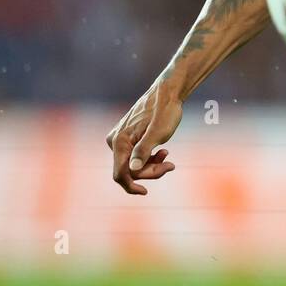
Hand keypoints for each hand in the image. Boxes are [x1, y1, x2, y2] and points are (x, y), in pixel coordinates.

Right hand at [107, 76, 183, 194]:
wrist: (167, 93)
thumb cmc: (165, 111)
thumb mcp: (158, 133)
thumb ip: (144, 151)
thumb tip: (133, 169)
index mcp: (120, 141)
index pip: (120, 174)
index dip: (131, 186)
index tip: (145, 192)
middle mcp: (115, 141)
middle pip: (129, 170)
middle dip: (150, 171)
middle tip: (170, 165)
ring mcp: (120, 139)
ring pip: (134, 164)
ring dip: (151, 164)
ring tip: (167, 155)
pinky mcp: (127, 138)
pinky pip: (135, 156)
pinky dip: (149, 158)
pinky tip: (163, 152)